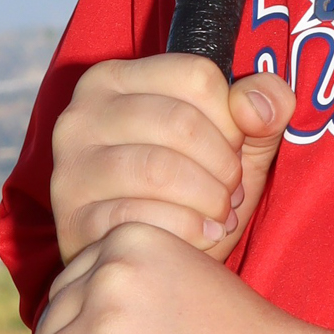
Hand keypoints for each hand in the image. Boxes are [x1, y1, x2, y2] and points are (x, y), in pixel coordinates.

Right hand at [49, 56, 295, 265]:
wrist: (144, 258)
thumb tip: (257, 107)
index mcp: (115, 78)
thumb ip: (263, 107)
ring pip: (158, 169)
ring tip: (221, 215)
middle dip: (224, 165)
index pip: (197, 76)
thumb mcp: (235, 142)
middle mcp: (82, 114)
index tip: (234, 150)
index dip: (232, 119)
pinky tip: (203, 238)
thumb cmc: (191, 189)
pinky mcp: (72, 218)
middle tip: (232, 192)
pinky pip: (138, 217)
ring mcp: (71, 166)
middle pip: (180, 122)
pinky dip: (187, 231)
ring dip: (208, 199)